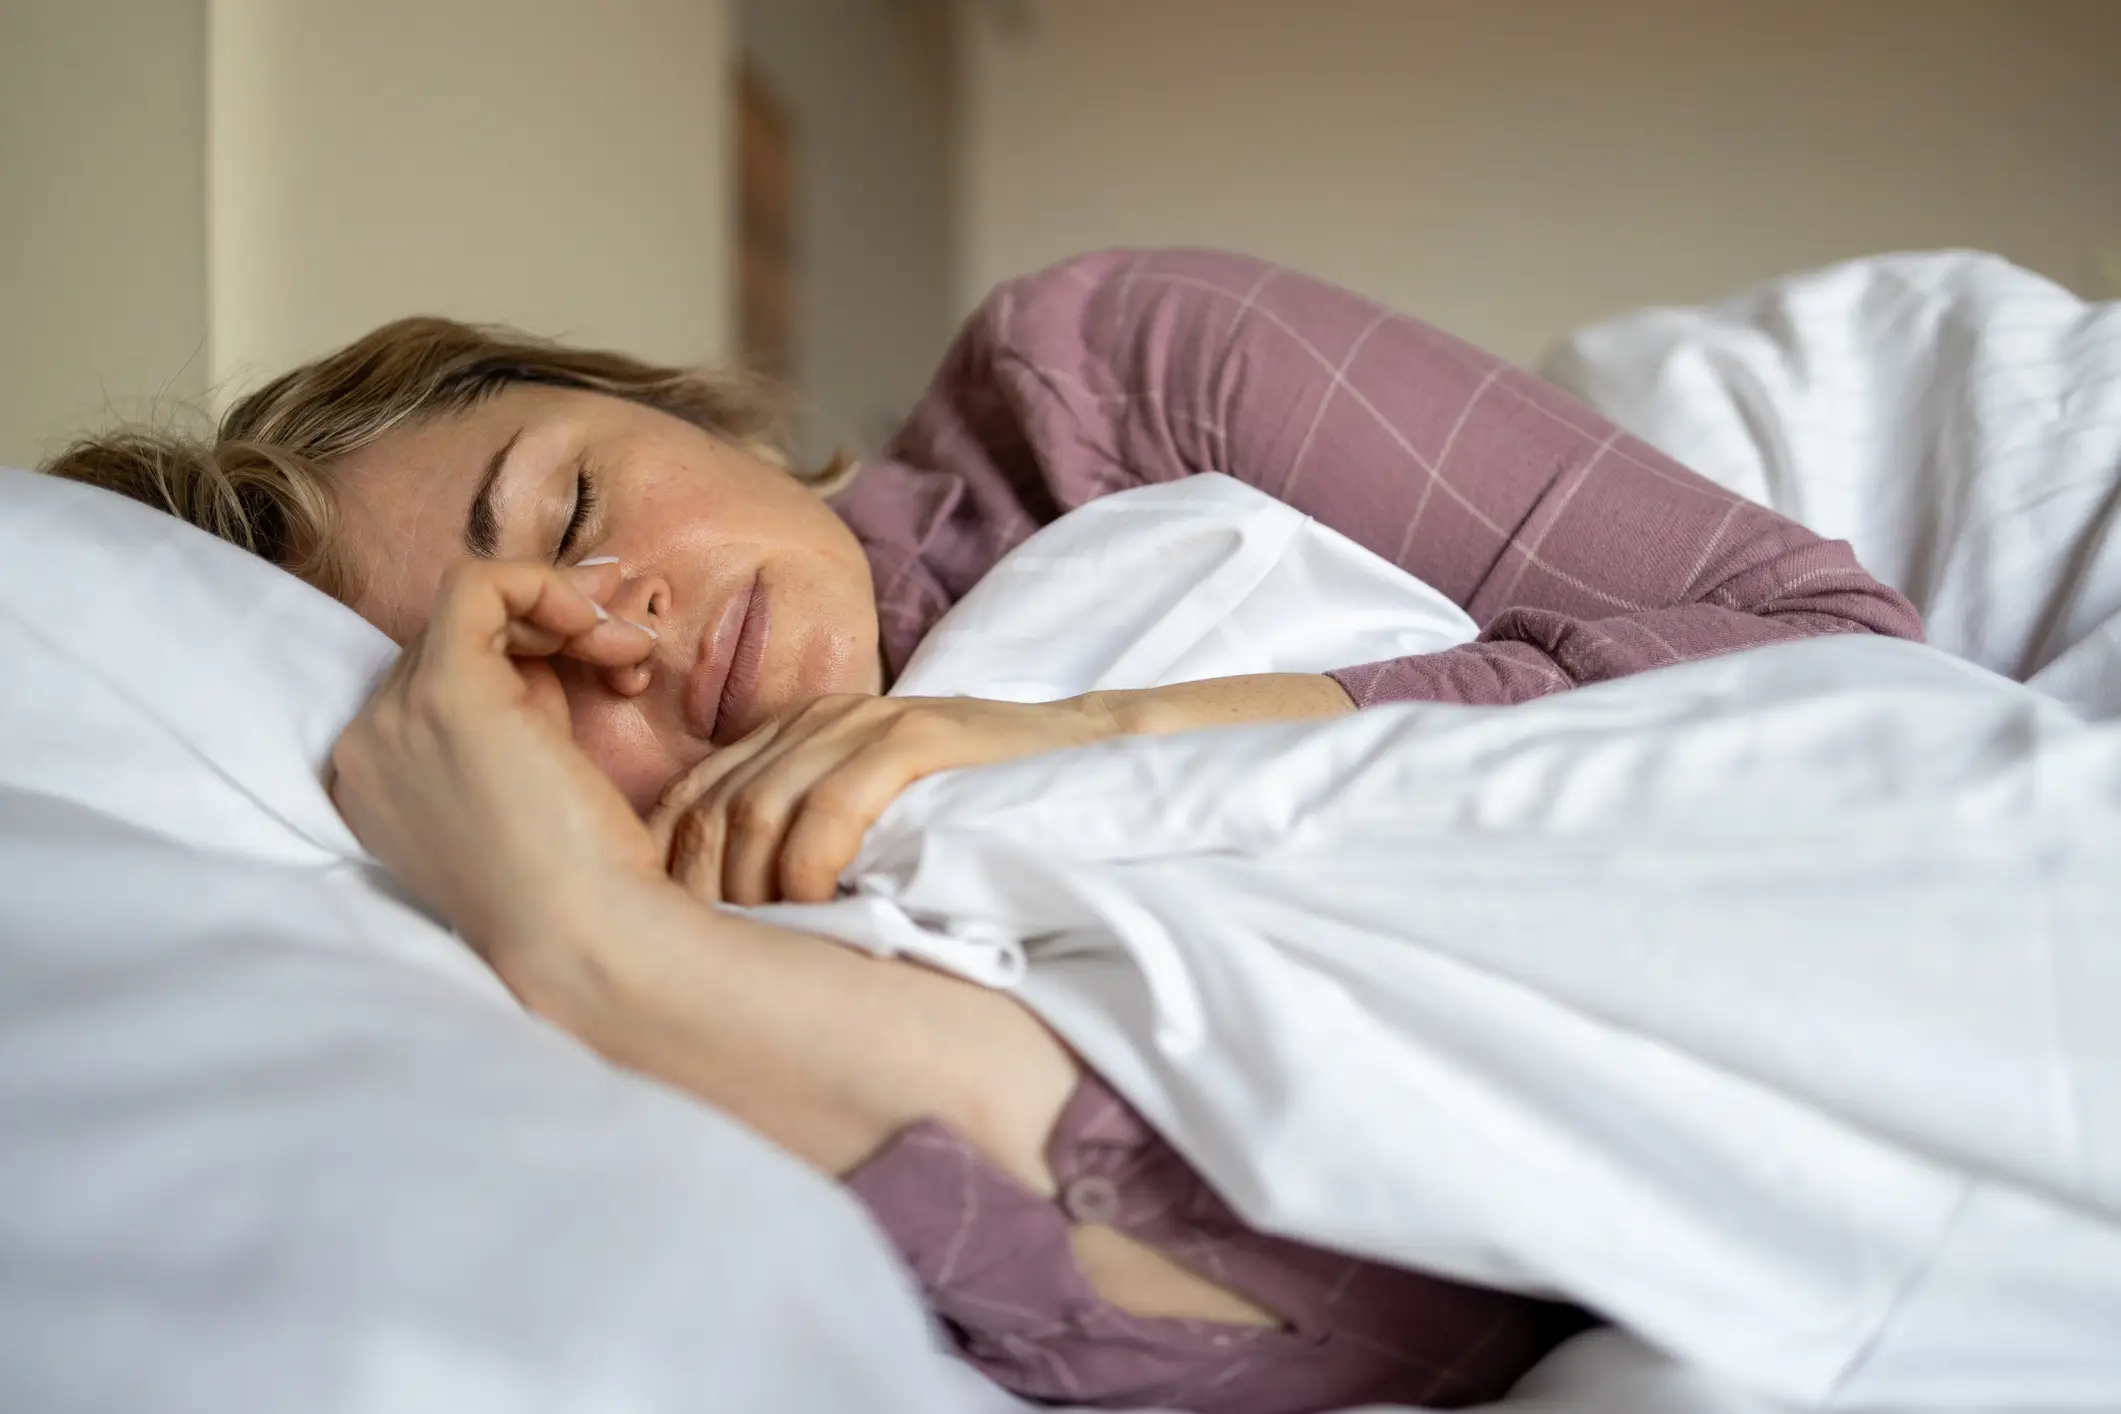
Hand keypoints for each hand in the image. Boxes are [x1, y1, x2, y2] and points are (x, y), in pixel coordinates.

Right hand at [329, 558, 663, 1008]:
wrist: (589, 941)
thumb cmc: (583, 886)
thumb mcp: (536, 784)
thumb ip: (528, 710)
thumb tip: (572, 620)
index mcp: (379, 784)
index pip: (446, 678)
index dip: (533, 660)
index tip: (608, 663)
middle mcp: (367, 750)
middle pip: (463, 642)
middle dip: (559, 634)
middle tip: (631, 659)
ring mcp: (394, 720)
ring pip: (473, 608)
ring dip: (569, 614)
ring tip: (631, 655)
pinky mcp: (447, 694)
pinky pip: (482, 584)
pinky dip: (548, 585)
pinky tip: (603, 629)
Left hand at [647, 693, 1122, 905]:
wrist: (1088, 758)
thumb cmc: (977, 813)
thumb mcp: (872, 826)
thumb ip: (804, 845)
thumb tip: (724, 931)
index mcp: (791, 736)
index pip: (686, 801)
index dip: (667, 878)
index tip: (679, 949)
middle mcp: (816, 719)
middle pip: (709, 810)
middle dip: (700, 896)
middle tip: (719, 967)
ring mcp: (864, 723)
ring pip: (757, 809)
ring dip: (752, 892)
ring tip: (772, 951)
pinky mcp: (914, 736)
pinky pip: (829, 807)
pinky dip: (811, 871)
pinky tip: (824, 915)